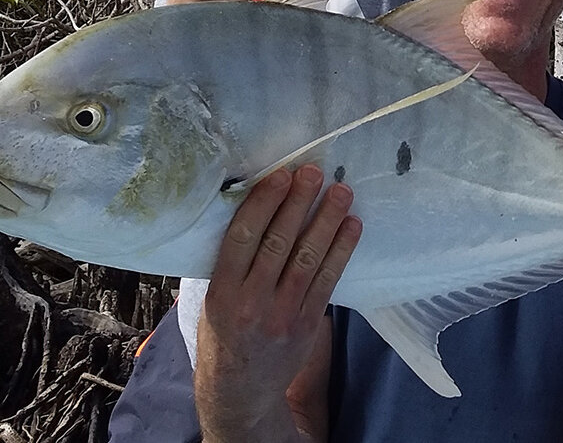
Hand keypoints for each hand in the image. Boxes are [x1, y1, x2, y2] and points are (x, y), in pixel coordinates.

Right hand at [194, 165, 361, 436]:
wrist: (240, 391)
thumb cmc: (222, 334)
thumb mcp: (211, 299)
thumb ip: (230, 261)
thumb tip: (254, 208)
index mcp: (221, 292)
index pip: (243, 238)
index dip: (264, 203)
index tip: (281, 175)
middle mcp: (251, 302)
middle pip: (278, 243)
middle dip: (299, 203)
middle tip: (315, 171)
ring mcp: (282, 314)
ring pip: (308, 258)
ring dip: (327, 220)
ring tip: (341, 190)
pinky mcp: (307, 323)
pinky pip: (328, 280)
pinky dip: (342, 250)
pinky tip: (351, 225)